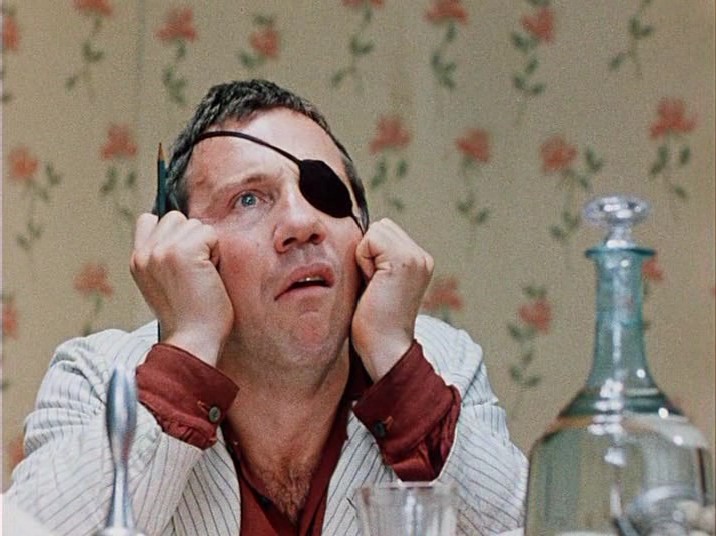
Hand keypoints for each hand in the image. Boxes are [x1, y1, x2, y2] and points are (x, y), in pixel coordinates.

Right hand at [130, 211, 233, 364]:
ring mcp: (161, 251)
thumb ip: (164, 257)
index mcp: (137, 261)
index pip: (150, 220)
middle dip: (192, 239)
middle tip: (195, 272)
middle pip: (176, 218)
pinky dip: (216, 253)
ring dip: (206, 246)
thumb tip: (185, 231)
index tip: (184, 261)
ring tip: (202, 275)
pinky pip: (210, 233)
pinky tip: (209, 275)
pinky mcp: (182, 252)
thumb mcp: (163, 283)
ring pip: (194, 224)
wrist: (193, 341)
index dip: (174, 234)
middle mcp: (145, 253)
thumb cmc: (189, 317)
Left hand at [352, 218, 433, 379]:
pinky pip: (371, 239)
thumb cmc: (372, 322)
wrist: (384, 348)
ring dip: (365, 256)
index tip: (375, 285)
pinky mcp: (404, 261)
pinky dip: (363, 260)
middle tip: (373, 285)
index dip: (370, 254)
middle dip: (368, 252)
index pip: (384, 232)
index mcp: (418, 261)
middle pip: (381, 227)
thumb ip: (377, 259)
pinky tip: (372, 284)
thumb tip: (356, 235)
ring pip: (376, 230)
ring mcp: (416, 258)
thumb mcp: (377, 283)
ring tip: (373, 285)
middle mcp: (422, 257)